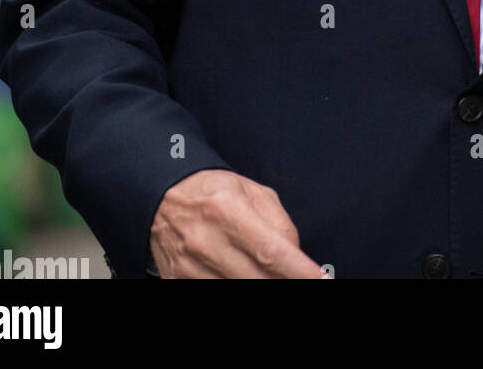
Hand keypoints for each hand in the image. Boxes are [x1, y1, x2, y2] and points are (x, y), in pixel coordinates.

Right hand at [149, 169, 328, 278]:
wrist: (163, 197)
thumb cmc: (212, 191)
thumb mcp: (252, 192)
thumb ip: (280, 224)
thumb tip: (297, 257)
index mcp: (228, 209)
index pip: (271, 250)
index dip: (299, 270)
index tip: (319, 278)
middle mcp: (207, 240)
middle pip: (257, 279)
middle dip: (284, 282)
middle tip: (298, 278)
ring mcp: (189, 266)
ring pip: (236, 289)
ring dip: (261, 284)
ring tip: (271, 274)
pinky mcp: (178, 281)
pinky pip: (213, 292)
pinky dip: (235, 285)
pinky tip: (244, 275)